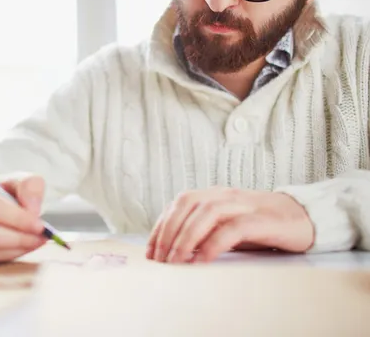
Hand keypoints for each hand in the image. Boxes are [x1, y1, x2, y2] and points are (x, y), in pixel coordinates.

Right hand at [0, 172, 47, 263]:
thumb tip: (33, 210)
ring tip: (33, 243)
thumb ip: (28, 186)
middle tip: (40, 237)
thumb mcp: (11, 180)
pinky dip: (3, 257)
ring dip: (11, 249)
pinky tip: (19, 249)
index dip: (14, 216)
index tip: (38, 224)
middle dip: (15, 236)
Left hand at [146, 187, 313, 263]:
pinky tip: (202, 260)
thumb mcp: (227, 225)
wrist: (305, 217)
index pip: (179, 203)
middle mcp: (226, 195)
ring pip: (206, 213)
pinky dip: (213, 244)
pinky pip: (233, 228)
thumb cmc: (261, 225)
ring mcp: (245, 205)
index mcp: (215, 195)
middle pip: (187, 204)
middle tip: (159, 259)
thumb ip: (204, 231)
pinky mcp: (263, 220)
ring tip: (176, 261)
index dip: (161, 225)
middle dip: (168, 232)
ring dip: (186, 238)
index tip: (151, 251)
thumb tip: (174, 252)